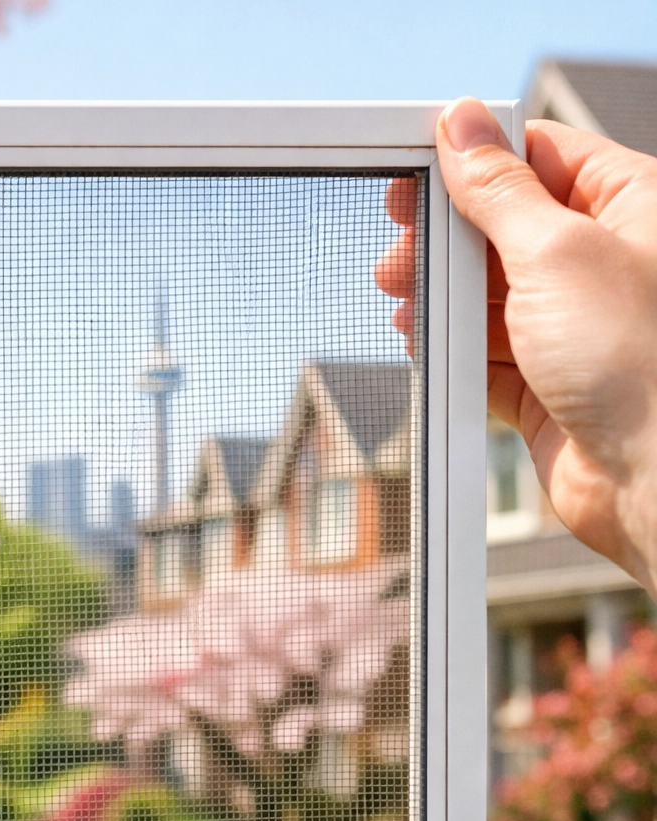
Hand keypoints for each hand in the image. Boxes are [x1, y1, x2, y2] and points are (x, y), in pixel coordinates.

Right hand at [380, 97, 656, 592]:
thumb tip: (462, 127)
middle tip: (403, 249)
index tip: (418, 172)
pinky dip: (448, 348)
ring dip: (439, 297)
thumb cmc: (643, 363)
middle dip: (445, 238)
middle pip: (503, 224)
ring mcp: (575, 324)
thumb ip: (498, 188)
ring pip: (487, 291)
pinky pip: (482, 350)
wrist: (653, 480)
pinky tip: (423, 343)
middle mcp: (605, 262)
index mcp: (633, 206)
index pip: (541, 156)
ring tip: (404, 302)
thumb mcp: (556, 251)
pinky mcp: (547, 380)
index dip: (476, 160)